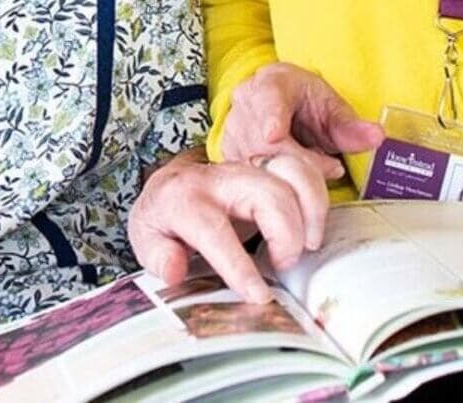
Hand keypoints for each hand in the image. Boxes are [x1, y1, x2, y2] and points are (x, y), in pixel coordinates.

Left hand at [129, 150, 330, 302]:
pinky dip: (317, 192)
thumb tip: (175, 269)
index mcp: (185, 199)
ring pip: (291, 172)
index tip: (258, 295)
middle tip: (284, 265)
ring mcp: (247, 167)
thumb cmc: (162, 218)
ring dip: (310, 208)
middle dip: (286, 233)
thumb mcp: (145, 238)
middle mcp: (220, 178)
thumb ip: (158, 256)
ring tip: (308, 244)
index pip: (214, 230)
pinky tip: (315, 220)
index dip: (238, 265)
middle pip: (266, 192)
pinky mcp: (267, 167)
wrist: (170, 183)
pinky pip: (302, 167)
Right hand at [221, 62, 383, 179]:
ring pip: (256, 163)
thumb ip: (351, 126)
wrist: (283, 106)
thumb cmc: (306, 103)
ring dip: (289, 175)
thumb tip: (376, 136)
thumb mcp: (332, 108)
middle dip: (300, 161)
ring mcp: (232, 129)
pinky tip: (291, 178)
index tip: (274, 135)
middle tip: (331, 168)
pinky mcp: (228, 154)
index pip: (268, 99)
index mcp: (271, 82)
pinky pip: (249, 177)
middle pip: (265, 142)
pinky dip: (274, 184)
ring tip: (315, 167)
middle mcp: (245, 102)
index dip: (271, 118)